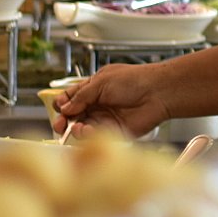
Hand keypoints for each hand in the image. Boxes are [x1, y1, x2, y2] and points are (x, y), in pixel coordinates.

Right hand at [51, 64, 170, 138]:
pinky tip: (86, 130)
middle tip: (59, 124)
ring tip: (76, 126)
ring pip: (80, 127)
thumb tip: (64, 107)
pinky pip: (94, 136)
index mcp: (93, 89)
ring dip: (74, 128)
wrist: (158, 92)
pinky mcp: (112, 131)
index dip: (62, 103)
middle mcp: (97, 104)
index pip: (70, 98)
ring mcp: (104, 118)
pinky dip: (86, 135)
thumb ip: (81, 96)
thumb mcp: (102, 82)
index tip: (60, 107)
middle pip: (72, 115)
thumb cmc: (135, 80)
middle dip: (62, 120)